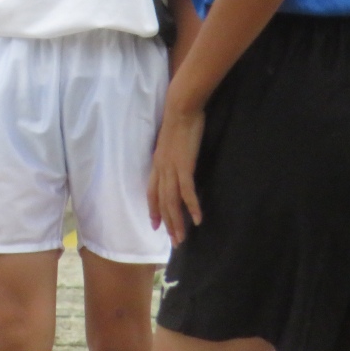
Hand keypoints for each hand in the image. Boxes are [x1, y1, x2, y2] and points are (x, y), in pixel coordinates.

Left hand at [148, 101, 205, 246]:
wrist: (180, 109)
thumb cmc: (179, 122)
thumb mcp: (170, 142)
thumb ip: (171, 154)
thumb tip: (176, 161)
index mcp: (157, 164)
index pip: (152, 193)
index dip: (153, 210)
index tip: (155, 225)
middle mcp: (160, 170)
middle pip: (162, 203)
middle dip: (167, 223)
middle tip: (173, 241)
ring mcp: (171, 169)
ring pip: (171, 202)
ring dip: (177, 222)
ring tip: (182, 238)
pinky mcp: (184, 167)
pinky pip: (186, 192)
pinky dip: (191, 207)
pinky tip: (197, 220)